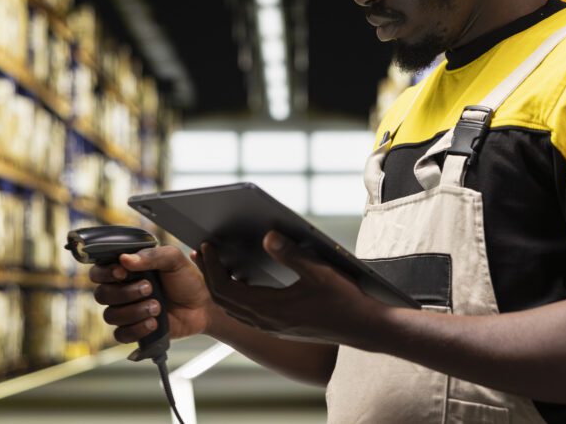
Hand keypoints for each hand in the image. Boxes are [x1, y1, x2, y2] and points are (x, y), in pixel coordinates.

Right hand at [90, 245, 215, 344]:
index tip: (122, 272)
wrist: (204, 305)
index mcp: (128, 270)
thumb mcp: (174, 260)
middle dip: (125, 293)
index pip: (99, 272)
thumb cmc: (188, 280)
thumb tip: (125, 259)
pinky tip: (154, 323)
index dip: (105, 273)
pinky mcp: (135, 330)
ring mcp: (128, 311)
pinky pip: (121, 335)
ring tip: (157, 307)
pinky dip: (136, 329)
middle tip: (149, 288)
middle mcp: (123, 290)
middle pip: (101, 294)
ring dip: (134, 311)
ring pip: (110, 315)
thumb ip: (151, 255)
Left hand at [198, 231, 383, 345]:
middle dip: (209, 275)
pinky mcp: (281, 328)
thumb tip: (266, 236)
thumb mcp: (319, 271)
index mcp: (270, 309)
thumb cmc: (345, 300)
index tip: (205, 246)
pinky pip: (247, 313)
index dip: (211, 267)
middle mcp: (267, 322)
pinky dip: (236, 295)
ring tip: (215, 264)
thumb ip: (291, 254)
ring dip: (221, 286)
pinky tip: (242, 281)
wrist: (364, 329)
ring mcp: (273, 327)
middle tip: (201, 252)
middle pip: (224, 300)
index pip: (226, 289)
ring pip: (234, 308)